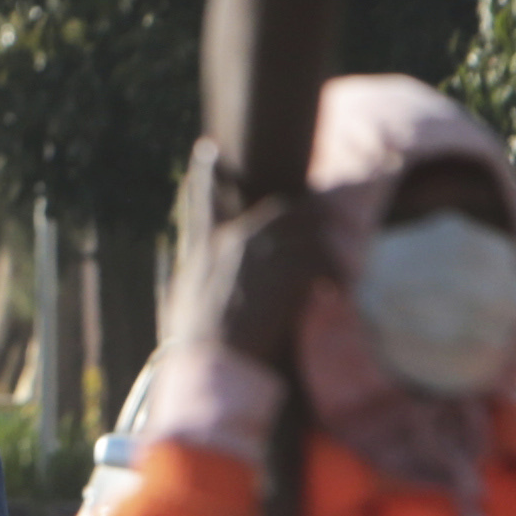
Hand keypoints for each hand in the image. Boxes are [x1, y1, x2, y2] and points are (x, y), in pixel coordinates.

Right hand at [184, 176, 330, 372]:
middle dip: (300, 219)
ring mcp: (263, 252)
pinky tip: (335, 291)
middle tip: (318, 228)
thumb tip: (185, 291)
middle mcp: (232, 242)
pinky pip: (323, 259)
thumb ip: (188, 288)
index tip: (207, 149)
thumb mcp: (180, 308)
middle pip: (278, 210)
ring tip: (334, 272)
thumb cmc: (194, 349)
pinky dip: (333, 274)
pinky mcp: (290, 269)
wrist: (214, 366)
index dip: (205, 174)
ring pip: (307, 230)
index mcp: (203, 251)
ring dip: (323, 249)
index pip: (201, 201)